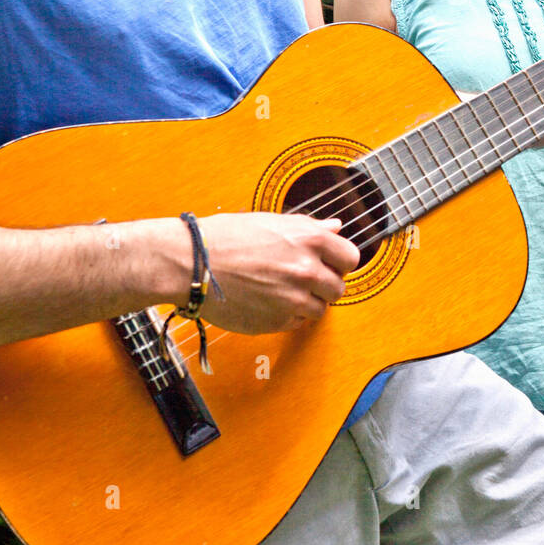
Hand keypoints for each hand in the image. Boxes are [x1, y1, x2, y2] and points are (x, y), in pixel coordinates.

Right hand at [181, 211, 359, 334]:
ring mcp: (293, 299)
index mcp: (310, 240)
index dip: (340, 262)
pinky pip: (296, 322)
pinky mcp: (277, 321)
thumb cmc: (227, 237)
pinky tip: (267, 301)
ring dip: (307, 303)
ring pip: (320, 309)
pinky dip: (288, 315)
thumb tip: (336, 227)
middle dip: (325, 285)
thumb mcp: (272, 222)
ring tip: (281, 290)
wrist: (193, 263)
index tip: (329, 264)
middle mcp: (307, 270)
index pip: (351, 258)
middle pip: (338, 288)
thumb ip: (309, 228)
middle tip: (303, 279)